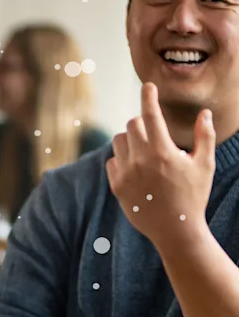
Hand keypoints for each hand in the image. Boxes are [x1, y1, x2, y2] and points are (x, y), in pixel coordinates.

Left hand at [106, 82, 215, 248]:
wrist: (175, 230)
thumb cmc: (193, 197)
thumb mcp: (204, 165)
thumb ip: (204, 137)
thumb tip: (204, 113)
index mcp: (162, 151)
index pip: (150, 114)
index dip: (148, 96)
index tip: (147, 86)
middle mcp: (140, 160)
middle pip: (132, 124)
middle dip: (143, 123)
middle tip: (154, 133)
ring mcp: (126, 173)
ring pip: (119, 141)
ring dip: (130, 139)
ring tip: (145, 151)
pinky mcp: (117, 186)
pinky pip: (111, 161)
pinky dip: (121, 159)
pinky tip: (135, 168)